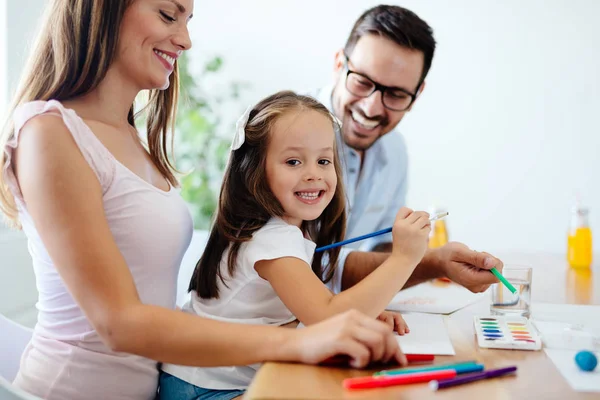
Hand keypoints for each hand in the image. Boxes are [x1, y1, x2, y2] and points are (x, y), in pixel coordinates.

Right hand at [291, 310, 406, 367]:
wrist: (295, 343)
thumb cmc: (320, 343)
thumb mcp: (343, 334)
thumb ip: (362, 337)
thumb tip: (387, 352)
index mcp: (355, 315)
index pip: (384, 328)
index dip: (395, 345)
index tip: (399, 359)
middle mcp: (352, 318)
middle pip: (385, 334)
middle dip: (390, 352)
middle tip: (385, 364)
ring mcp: (346, 327)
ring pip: (377, 342)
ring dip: (375, 357)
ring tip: (362, 362)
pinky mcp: (339, 339)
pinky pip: (363, 353)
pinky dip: (361, 362)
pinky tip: (350, 362)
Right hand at [390, 207, 430, 265]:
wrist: (403, 260)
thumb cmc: (402, 246)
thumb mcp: (399, 232)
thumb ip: (407, 223)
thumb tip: (424, 214)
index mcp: (397, 223)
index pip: (405, 209)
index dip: (411, 212)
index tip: (413, 219)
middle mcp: (404, 225)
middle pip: (417, 213)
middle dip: (422, 216)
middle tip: (424, 223)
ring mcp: (413, 230)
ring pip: (425, 218)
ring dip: (427, 223)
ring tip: (423, 230)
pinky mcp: (421, 235)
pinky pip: (428, 227)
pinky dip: (427, 230)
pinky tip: (423, 237)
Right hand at [434, 242, 503, 292]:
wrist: (440, 262)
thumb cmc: (447, 256)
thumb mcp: (460, 252)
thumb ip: (477, 258)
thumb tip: (493, 263)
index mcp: (471, 280)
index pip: (495, 277)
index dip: (493, 264)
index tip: (482, 255)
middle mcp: (476, 286)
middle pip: (496, 274)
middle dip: (489, 262)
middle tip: (474, 256)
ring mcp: (479, 286)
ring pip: (495, 273)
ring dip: (487, 263)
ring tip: (472, 260)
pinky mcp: (481, 284)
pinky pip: (492, 273)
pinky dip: (485, 266)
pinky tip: (474, 264)